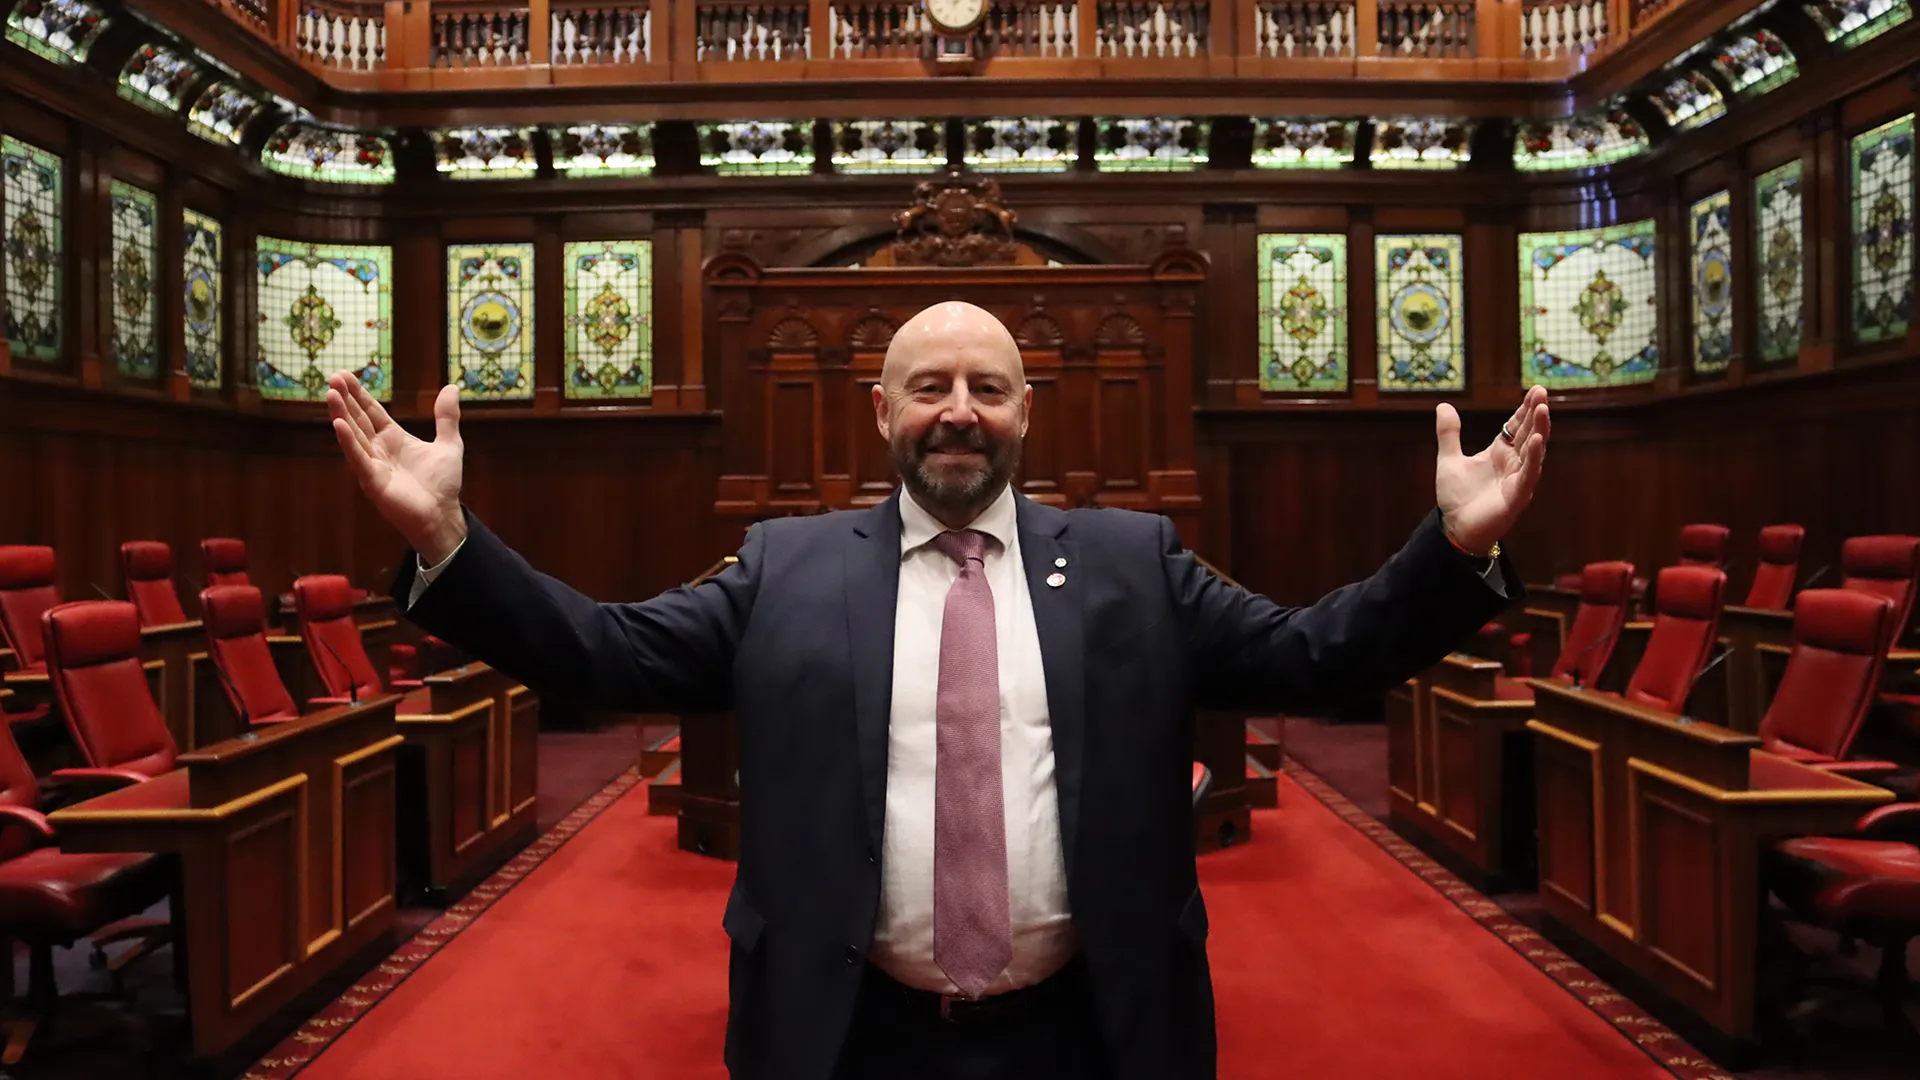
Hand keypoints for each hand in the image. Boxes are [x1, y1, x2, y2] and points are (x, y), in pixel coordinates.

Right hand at [327, 372, 467, 563]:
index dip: (359, 394)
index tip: (344, 376)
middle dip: (345, 399)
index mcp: (393, 439)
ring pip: (353, 435)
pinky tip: (337, 425)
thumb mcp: (449, 444)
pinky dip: (348, 442)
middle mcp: (379, 450)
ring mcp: (373, 465)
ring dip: (341, 415)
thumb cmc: (443, 485)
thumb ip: (447, 417)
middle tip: (333, 377)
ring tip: (330, 394)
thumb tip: (452, 387)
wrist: (443, 515)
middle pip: (358, 419)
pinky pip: (358, 458)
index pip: (371, 412)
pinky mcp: (373, 481)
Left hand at [1434, 385, 1549, 554]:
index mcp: (1499, 453)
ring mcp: (1517, 479)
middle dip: (1536, 413)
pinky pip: (1528, 475)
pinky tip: (1538, 441)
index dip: (1525, 409)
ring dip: (1539, 431)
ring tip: (1543, 410)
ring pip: (1533, 452)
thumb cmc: (1457, 498)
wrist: (1454, 529)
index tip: (1535, 390)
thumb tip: (1443, 405)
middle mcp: (1513, 464)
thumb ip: (1449, 434)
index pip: (1516, 426)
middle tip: (1541, 392)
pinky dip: (1533, 458)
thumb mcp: (1449, 460)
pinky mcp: (1516, 496)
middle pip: (1528, 434)